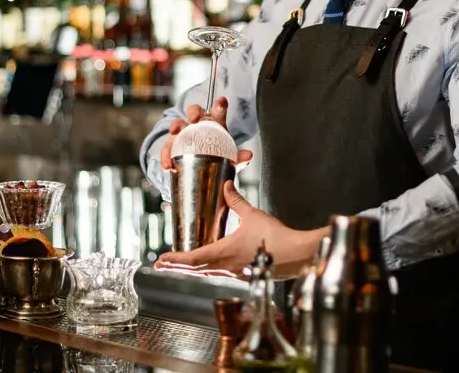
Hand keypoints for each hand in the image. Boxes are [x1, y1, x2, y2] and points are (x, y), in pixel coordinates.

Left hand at [155, 181, 326, 279]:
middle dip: (177, 266)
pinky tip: (210, 265)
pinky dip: (208, 269)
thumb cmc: (274, 237)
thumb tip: (226, 184)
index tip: (161, 259)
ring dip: (192, 268)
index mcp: (224, 253)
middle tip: (162, 264)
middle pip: (195, 270)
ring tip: (181, 264)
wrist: (296, 255)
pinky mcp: (245, 274)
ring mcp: (236, 273)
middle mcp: (226, 267)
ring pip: (207, 273)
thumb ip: (236, 200)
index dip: (175, 259)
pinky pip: (221, 273)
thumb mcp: (252, 214)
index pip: (192, 259)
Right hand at [159, 96, 252, 170]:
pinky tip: (168, 165)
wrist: (201, 168)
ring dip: (175, 126)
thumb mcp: (229, 158)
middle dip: (194, 111)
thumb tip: (248, 155)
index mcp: (215, 124)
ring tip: (175, 132)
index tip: (222, 101)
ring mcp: (184, 133)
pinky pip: (167, 147)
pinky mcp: (172, 145)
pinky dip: (166, 156)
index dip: (220, 105)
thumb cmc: (217, 156)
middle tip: (195, 119)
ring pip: (178, 123)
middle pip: (195, 110)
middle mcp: (198, 125)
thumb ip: (239, 157)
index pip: (218, 111)